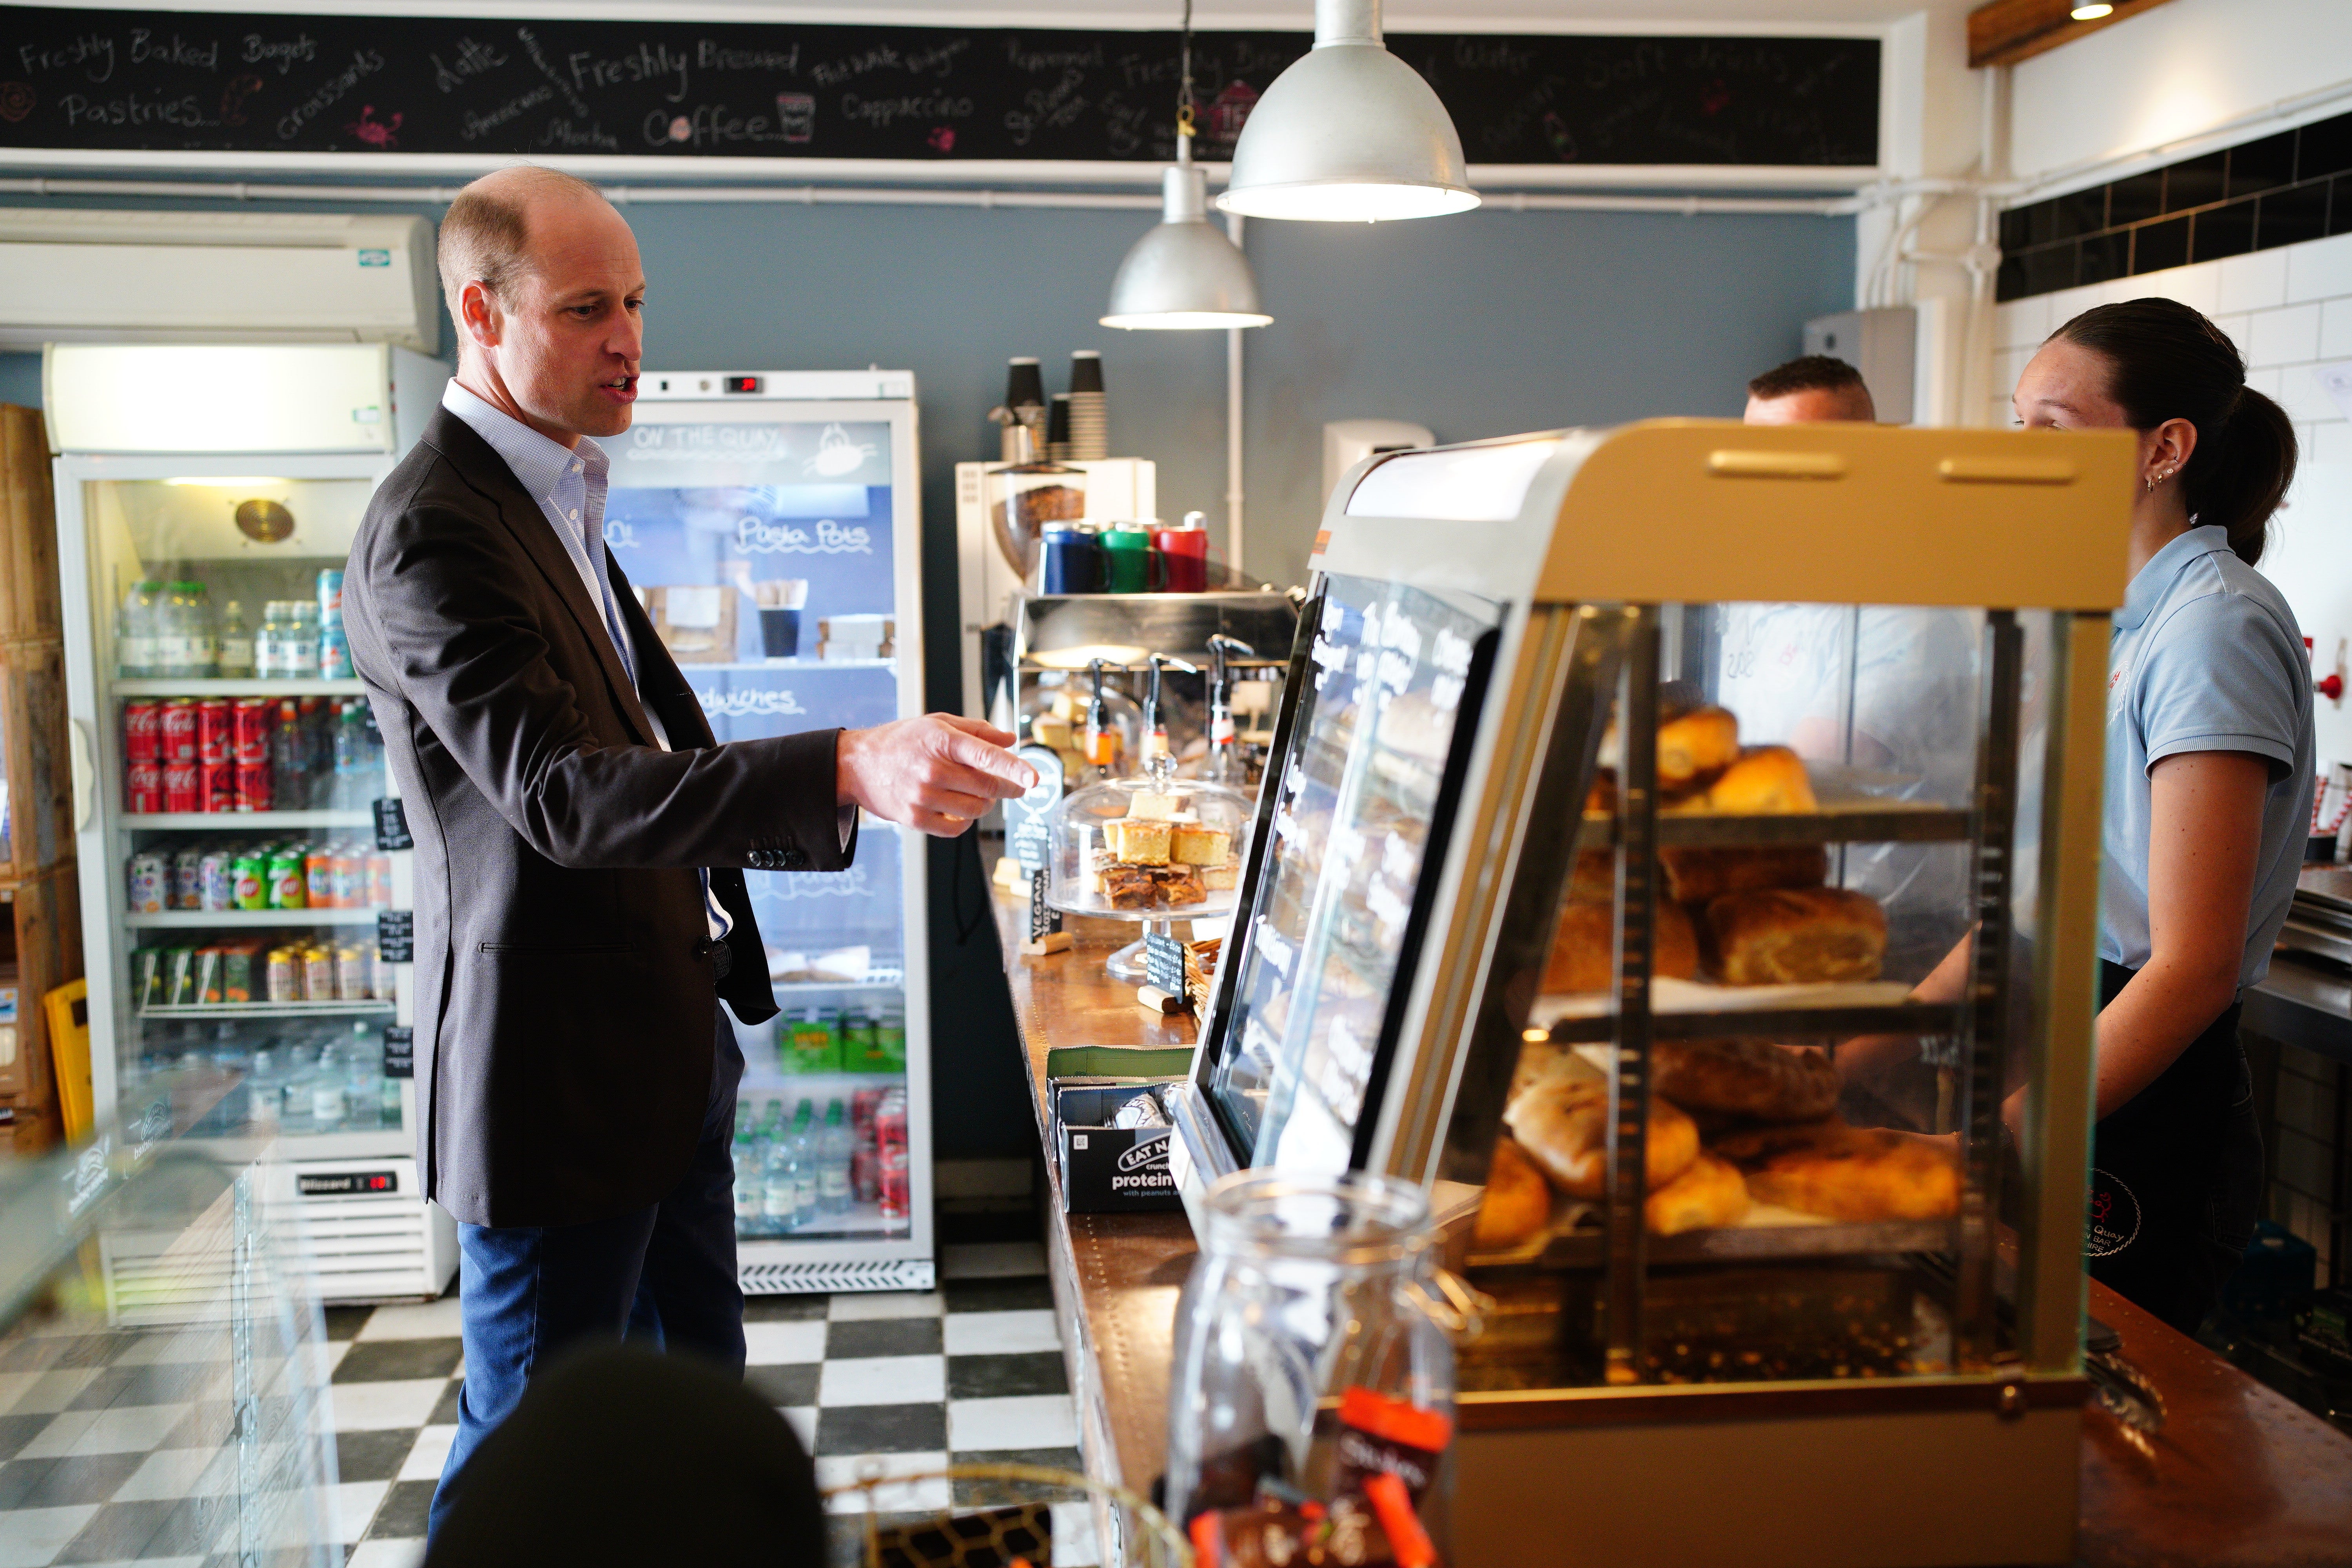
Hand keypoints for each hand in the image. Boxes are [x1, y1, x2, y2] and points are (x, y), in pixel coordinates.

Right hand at [837, 714, 1035, 836]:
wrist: (858, 764)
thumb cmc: (902, 741)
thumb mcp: (937, 724)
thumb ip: (976, 731)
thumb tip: (1010, 740)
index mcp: (941, 740)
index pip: (985, 755)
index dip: (1013, 767)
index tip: (1034, 778)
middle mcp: (932, 768)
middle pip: (987, 787)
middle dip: (1008, 788)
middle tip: (1016, 786)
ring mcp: (922, 796)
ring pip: (975, 809)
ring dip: (985, 804)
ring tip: (975, 792)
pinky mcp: (914, 818)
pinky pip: (956, 828)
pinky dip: (964, 820)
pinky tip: (958, 808)